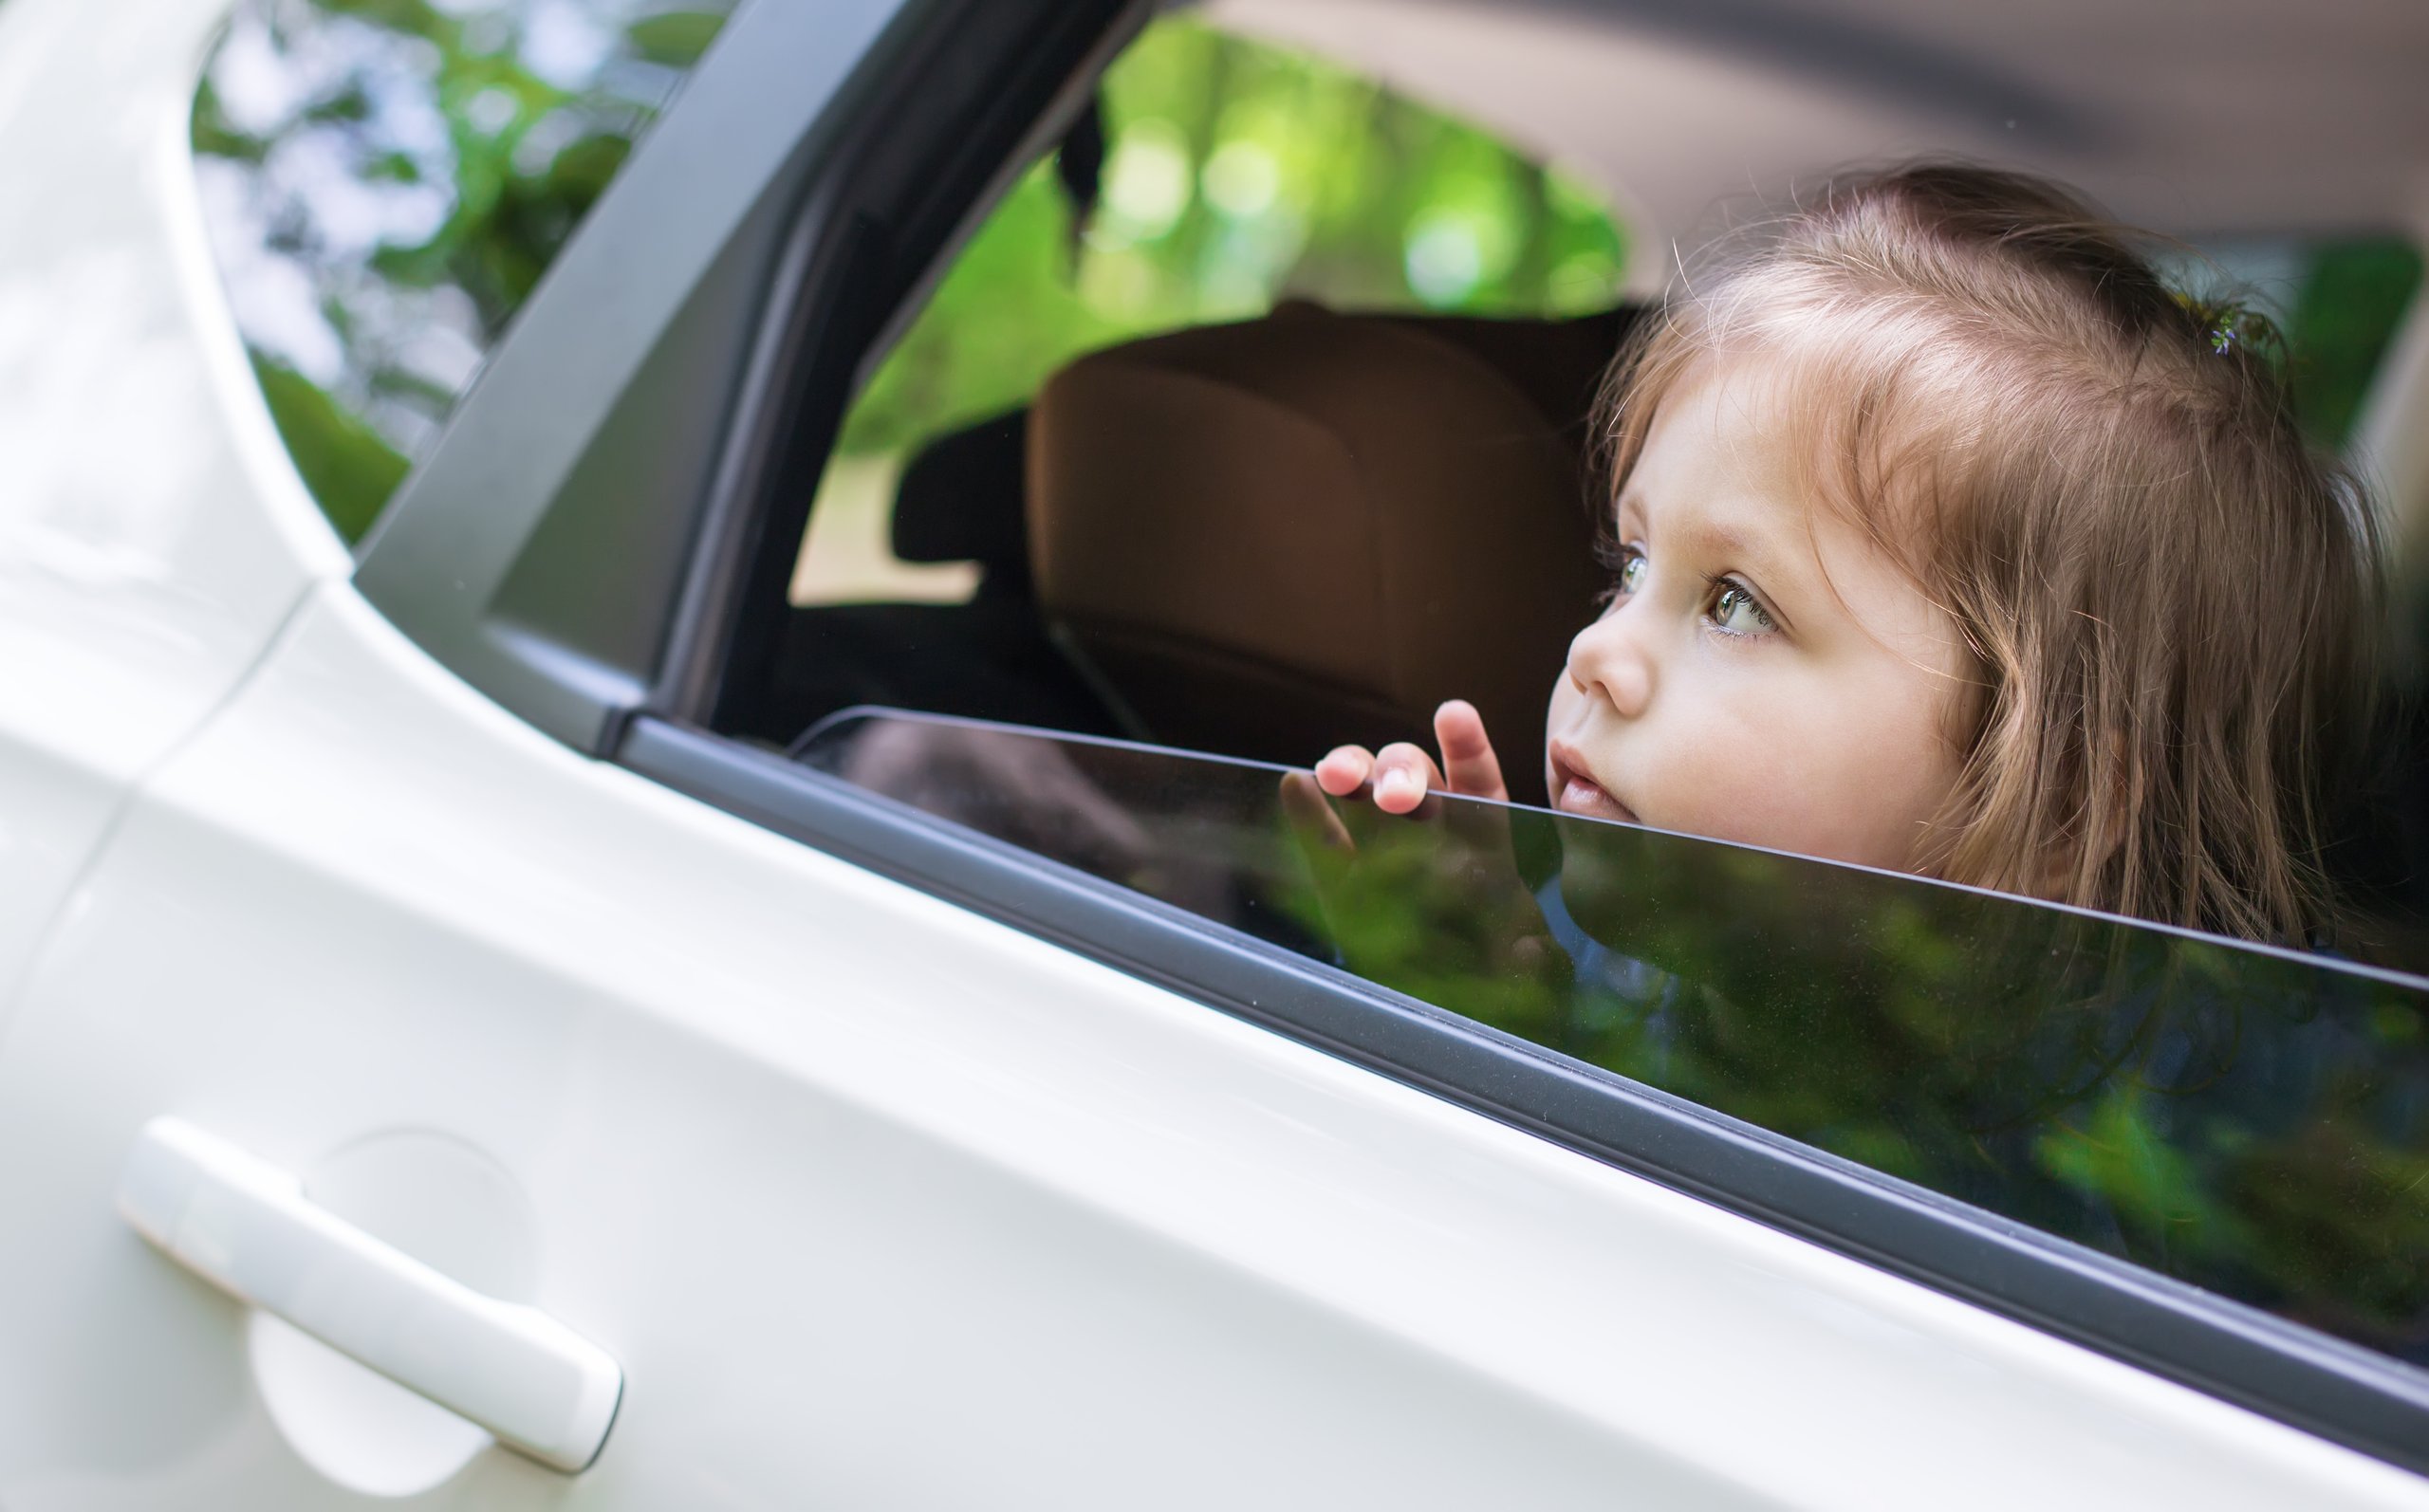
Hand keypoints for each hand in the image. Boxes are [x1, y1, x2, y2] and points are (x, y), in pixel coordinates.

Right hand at [1277, 702, 1567, 1012]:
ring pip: (1365, 790)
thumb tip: (1531, 952)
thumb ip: (1529, 957)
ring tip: (1335, 774)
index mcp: (1479, 836)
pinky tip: (1295, 784)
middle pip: (1414, 777)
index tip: (1452, 716)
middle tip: (1396, 797)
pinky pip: (1323, 839)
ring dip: (1351, 772)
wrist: (1448, 994)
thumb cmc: (1490, 963)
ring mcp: (1380, 846)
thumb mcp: (1520, 963)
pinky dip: (1307, 812)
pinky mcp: (1341, 877)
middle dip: (1402, 773)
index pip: (1475, 782)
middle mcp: (1428, 828)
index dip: (1465, 748)